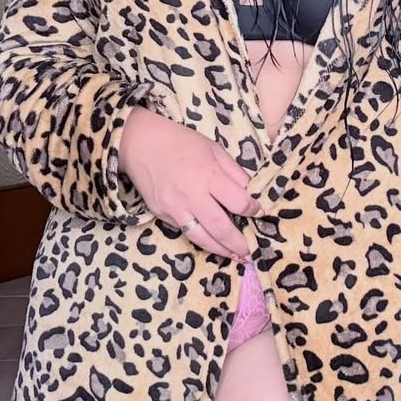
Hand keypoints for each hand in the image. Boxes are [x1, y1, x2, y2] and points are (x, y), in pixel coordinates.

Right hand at [118, 108, 259, 260]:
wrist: (141, 144)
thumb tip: (251, 192)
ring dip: (221, 250)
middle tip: (251, 252)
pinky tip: (213, 244)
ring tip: (236, 257)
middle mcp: (192, 195)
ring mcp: (175, 208)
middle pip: (220, 226)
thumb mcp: (213, 149)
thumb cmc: (181, 143)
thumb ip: (233, 172)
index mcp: (208, 175)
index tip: (260, 213)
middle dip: (238, 242)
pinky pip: (185, 231)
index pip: (238, 201)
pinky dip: (201, 240)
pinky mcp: (163, 214)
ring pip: (201, 237)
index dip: (253, 210)